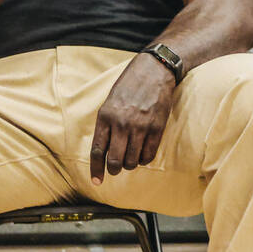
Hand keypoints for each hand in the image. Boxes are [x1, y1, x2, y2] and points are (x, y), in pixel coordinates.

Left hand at [89, 52, 175, 183]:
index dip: (96, 169)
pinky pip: (148, 155)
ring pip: (132, 162)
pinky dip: (143, 159)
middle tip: (116, 169)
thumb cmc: (129, 85)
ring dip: (130, 164)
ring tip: (130, 158)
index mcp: (105, 116)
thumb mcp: (111, 101)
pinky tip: (142, 153)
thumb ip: (106, 124)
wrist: (154, 70)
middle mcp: (121, 123)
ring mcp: (140, 127)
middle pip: (115, 161)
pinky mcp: (156, 128)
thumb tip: (104, 149)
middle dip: (114, 170)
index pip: (98, 151)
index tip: (96, 181)